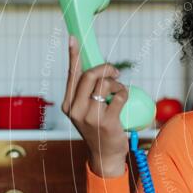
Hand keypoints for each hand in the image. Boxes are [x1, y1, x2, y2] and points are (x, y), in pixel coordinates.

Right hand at [62, 35, 129, 176]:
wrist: (105, 155)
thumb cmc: (98, 128)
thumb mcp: (86, 110)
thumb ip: (87, 92)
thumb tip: (97, 68)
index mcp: (68, 104)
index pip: (71, 74)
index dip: (73, 54)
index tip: (74, 38)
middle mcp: (75, 109)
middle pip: (90, 75)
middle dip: (106, 68)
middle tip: (115, 72)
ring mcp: (89, 116)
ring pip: (104, 84)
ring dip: (116, 83)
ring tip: (118, 90)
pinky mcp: (105, 121)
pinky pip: (119, 95)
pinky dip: (124, 92)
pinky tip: (122, 98)